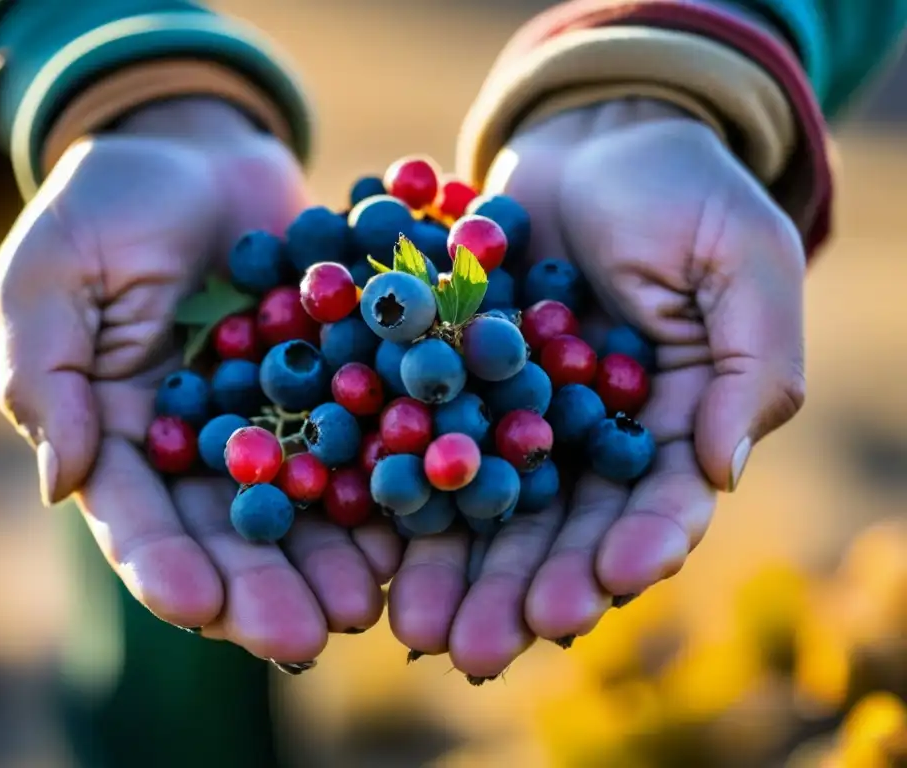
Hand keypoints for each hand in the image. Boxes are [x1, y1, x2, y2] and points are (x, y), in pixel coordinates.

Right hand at [0, 98, 400, 663]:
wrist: (198, 153)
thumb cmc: (107, 207)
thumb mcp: (53, 278)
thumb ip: (50, 376)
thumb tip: (61, 482)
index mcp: (125, 434)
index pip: (138, 516)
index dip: (165, 563)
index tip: (197, 606)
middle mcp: (205, 446)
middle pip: (232, 531)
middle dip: (264, 589)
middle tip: (304, 638)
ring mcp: (277, 420)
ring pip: (305, 504)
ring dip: (333, 559)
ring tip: (368, 606)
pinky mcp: (336, 384)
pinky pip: (363, 440)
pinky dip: (386, 484)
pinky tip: (414, 527)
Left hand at [387, 99, 806, 678]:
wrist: (590, 138)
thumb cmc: (682, 191)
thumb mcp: (740, 260)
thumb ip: (751, 364)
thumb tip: (722, 471)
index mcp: (668, 424)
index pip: (655, 506)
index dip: (630, 552)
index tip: (599, 592)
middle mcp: (586, 440)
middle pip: (558, 529)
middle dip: (524, 590)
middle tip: (483, 648)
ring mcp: (516, 418)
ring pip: (485, 509)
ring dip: (455, 573)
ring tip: (420, 628)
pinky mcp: (453, 385)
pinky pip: (423, 445)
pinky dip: (399, 497)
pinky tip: (372, 547)